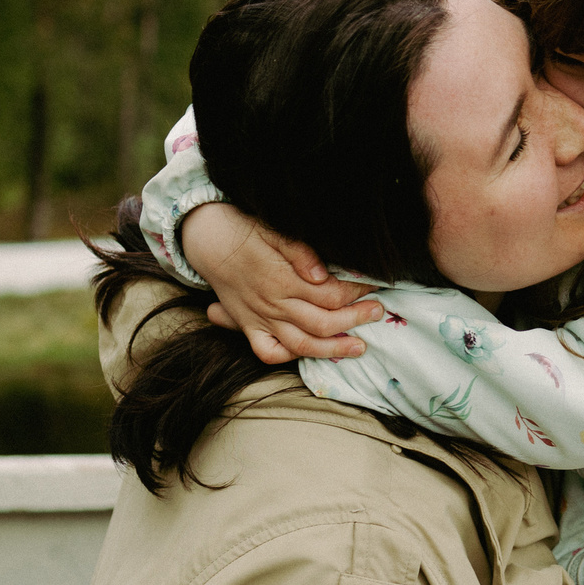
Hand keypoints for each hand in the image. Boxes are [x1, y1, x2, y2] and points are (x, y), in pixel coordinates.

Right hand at [182, 202, 382, 362]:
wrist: (204, 236)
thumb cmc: (242, 228)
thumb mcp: (271, 229)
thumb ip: (299, 253)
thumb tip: (324, 275)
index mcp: (281, 280)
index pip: (330, 294)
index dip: (355, 292)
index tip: (373, 284)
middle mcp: (272, 304)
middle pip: (323, 322)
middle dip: (355, 319)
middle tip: (379, 312)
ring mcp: (259, 318)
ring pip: (301, 344)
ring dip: (333, 348)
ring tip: (359, 346)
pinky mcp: (248, 325)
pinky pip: (268, 352)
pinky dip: (288, 356)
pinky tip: (308, 352)